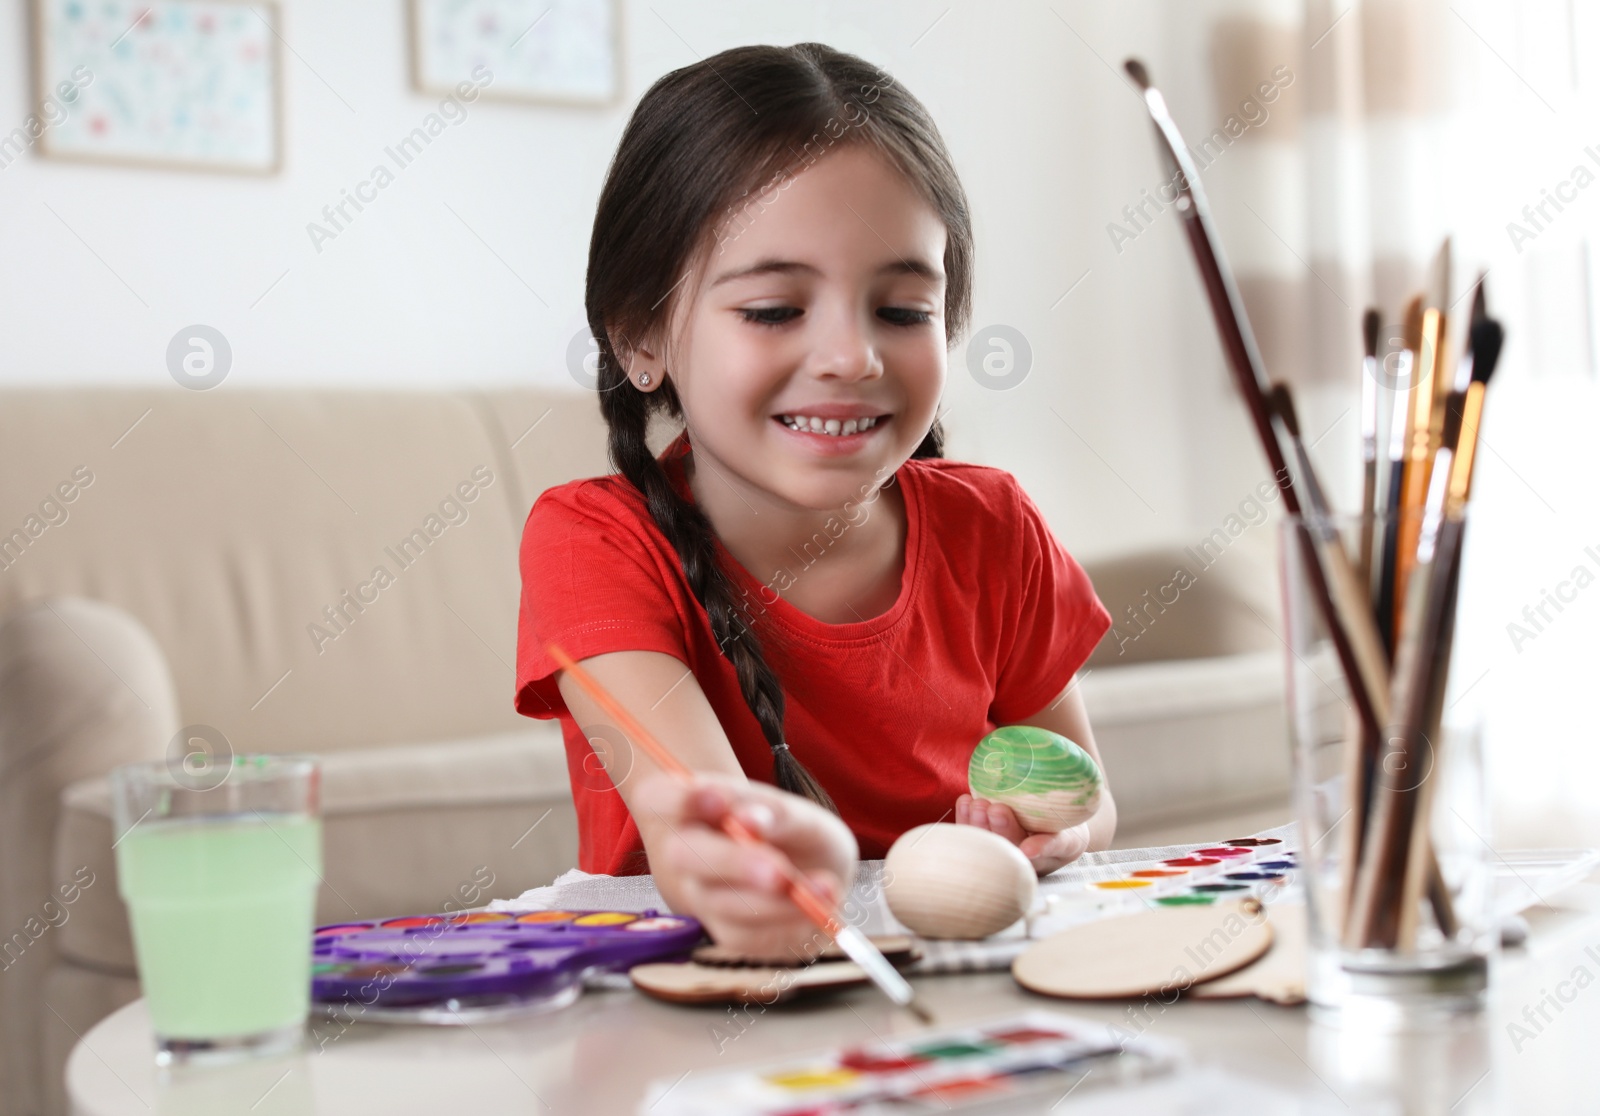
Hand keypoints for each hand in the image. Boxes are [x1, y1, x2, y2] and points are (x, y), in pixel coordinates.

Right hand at [635, 772, 857, 962]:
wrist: (807, 870)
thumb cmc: (794, 832)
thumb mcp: (799, 812)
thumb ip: (777, 813)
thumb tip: (751, 820)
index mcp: (691, 808)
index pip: (657, 795)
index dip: (679, 798)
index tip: (718, 797)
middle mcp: (684, 853)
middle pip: (684, 855)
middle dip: (733, 862)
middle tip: (778, 870)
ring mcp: (701, 896)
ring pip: (720, 902)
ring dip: (773, 901)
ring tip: (824, 887)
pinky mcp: (726, 933)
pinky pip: (748, 937)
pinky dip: (787, 924)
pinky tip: (818, 907)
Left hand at [955, 794, 1091, 874]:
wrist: (1055, 826)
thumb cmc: (1067, 812)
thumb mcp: (1076, 804)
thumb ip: (1070, 790)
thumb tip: (1059, 756)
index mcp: (1062, 846)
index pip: (1053, 847)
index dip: (1041, 847)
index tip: (1028, 849)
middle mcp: (1036, 856)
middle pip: (1018, 847)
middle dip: (1004, 829)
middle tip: (995, 808)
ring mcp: (1012, 852)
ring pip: (994, 846)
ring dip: (982, 826)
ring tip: (977, 804)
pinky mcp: (992, 845)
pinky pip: (978, 837)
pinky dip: (968, 821)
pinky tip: (965, 802)